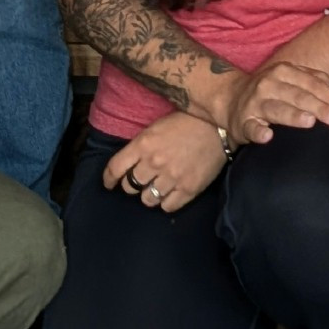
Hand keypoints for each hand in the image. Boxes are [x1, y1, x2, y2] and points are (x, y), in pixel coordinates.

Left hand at [103, 112, 229, 211]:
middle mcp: (154, 163)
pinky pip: (167, 207)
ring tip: (156, 188)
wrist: (219, 126)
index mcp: (144, 144)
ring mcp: (171, 178)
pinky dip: (166, 202)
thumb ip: (142, 145)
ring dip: (148, 194)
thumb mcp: (157, 127)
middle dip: (132, 184)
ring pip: (147, 199)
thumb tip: (130, 162)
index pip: (115, 168)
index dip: (109, 178)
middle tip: (139, 181)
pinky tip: (170, 194)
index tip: (109, 183)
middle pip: (130, 186)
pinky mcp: (188, 189)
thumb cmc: (187, 122)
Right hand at [216, 60, 328, 143]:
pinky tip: (267, 136)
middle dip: (319, 108)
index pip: (313, 84)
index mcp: (284, 71)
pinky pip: (251, 128)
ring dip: (293, 115)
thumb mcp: (289, 79)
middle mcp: (270, 83)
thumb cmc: (270, 91)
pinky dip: (258, 132)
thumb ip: (313, 81)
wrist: (230, 98)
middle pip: (298, 96)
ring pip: (276, 109)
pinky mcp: (243, 122)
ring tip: (309, 121)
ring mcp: (255, 103)